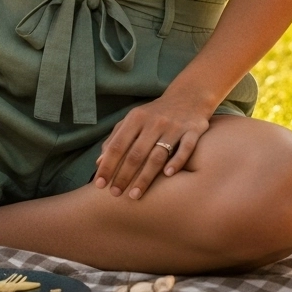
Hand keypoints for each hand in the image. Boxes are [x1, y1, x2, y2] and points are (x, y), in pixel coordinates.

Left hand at [94, 90, 210, 199]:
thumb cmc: (155, 114)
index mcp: (136, 118)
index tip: (99, 184)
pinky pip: (185, 148)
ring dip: (145, 177)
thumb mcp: (133, 120)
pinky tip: (168, 175)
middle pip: (136, 153)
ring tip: (135, 195)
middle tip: (115, 195)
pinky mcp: (192, 130)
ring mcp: (174, 126)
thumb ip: (116, 139)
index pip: (117, 145)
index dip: (107, 165)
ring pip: (157, 155)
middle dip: (124, 176)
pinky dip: (177, 161)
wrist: (188, 96)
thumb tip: (99, 162)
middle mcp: (154, 121)